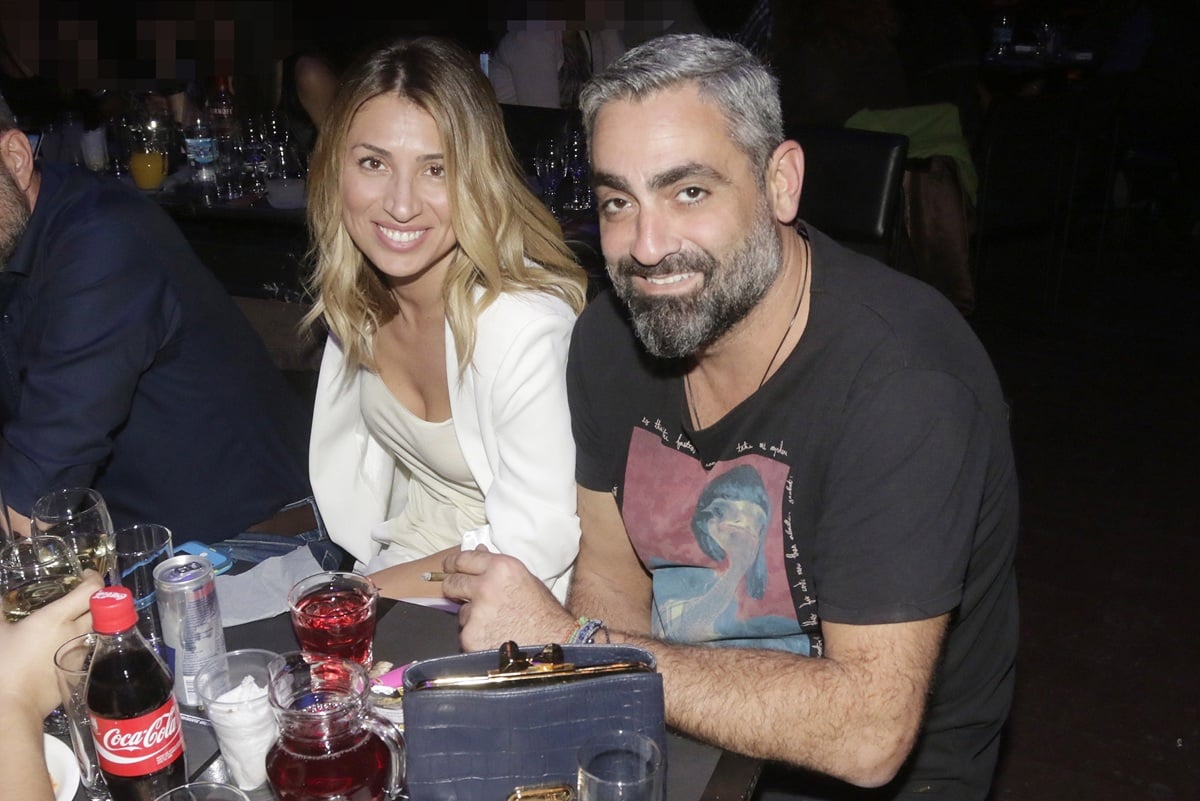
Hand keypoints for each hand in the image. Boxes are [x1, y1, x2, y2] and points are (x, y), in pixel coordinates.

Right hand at [0, 570, 102, 718]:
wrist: (13, 705)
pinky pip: (89, 649)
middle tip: (80, 596)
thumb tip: (0, 600)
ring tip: (72, 620)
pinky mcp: (81, 670)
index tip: (85, 575)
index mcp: (57, 618)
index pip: (91, 590)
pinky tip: (66, 644)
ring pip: (95, 628)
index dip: (93, 578)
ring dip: (90, 621)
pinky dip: (82, 641)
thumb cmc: (4, 666)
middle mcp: (76, 632)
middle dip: (95, 598)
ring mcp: (82, 652)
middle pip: (100, 607)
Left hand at [441, 547, 574, 650]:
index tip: (449, 567)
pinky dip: (476, 636)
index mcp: (501, 568)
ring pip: (461, 611)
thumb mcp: (525, 580)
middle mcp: (486, 587)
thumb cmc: (545, 612)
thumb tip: (478, 552)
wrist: (555, 644)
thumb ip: (498, 568)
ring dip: (472, 616)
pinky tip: (494, 638)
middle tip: (459, 593)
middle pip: (452, 583)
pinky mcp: (471, 636)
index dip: (453, 563)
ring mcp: (477, 613)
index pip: (464, 559)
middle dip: (454, 588)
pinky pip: (466, 633)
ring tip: (495, 624)